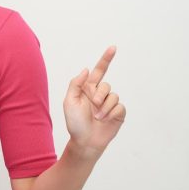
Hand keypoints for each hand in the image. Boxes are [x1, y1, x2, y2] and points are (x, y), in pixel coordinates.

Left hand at [63, 45, 126, 160]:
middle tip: (93, 106)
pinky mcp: (118, 113)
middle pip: (106, 85)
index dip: (106, 59)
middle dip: (99, 95)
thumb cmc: (75, 123)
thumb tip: (86, 69)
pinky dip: (111, 113)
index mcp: (88, 89)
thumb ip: (76, 84)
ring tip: (97, 117)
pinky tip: (105, 120)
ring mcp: (110, 104)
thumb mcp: (69, 101)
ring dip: (104, 107)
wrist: (84, 141)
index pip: (99, 71)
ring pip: (113, 96)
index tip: (113, 48)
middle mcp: (100, 94)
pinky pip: (119, 106)